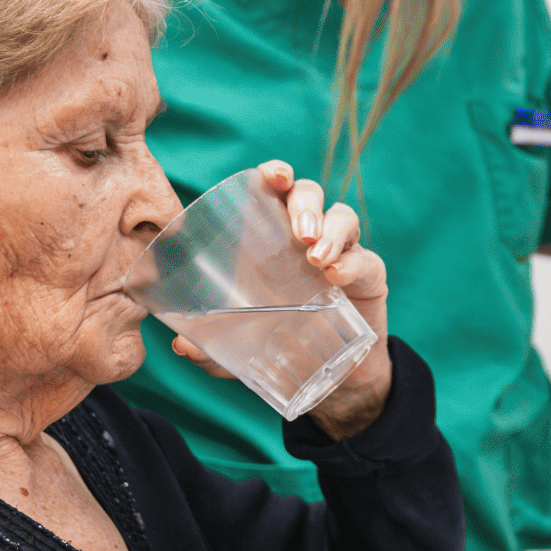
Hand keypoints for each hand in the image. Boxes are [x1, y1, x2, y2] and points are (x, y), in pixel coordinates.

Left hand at [170, 160, 392, 436]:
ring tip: (315, 258)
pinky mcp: (370, 275)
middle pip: (310, 194)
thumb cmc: (284, 343)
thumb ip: (213, 346)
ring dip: (330, 230)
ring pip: (342, 217)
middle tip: (299, 232)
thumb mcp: (243, 344)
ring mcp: (343, 252)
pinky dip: (352, 262)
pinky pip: (365, 258)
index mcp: (273, 236)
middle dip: (304, 203)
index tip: (271, 176)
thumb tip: (181, 346)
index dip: (275, 174)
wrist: (334, 376)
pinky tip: (336, 276)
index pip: (276, 190)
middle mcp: (309, 235)